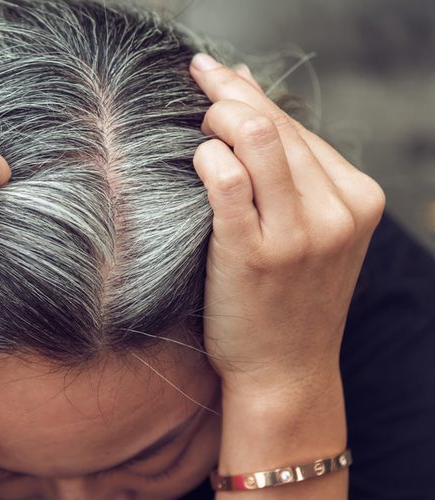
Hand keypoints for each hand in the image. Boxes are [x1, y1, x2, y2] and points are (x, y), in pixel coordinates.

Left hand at [189, 54, 384, 397]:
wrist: (284, 371)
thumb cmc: (286, 298)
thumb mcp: (308, 229)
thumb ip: (287, 168)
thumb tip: (245, 94)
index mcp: (357, 197)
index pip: (295, 125)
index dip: (249, 93)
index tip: (217, 75)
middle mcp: (336, 211)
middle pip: (275, 124)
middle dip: (227, 95)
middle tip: (196, 89)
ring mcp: (299, 234)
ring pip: (256, 138)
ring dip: (216, 119)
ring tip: (196, 127)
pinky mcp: (256, 254)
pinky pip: (227, 181)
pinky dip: (206, 158)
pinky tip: (195, 161)